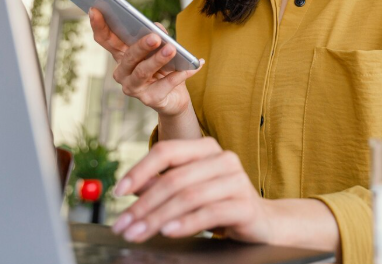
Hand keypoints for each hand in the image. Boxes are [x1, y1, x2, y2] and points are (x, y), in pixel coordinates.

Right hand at [88, 8, 203, 115]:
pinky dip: (179, 75)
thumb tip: (157, 28)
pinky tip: (192, 67)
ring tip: (171, 49)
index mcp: (122, 56)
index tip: (95, 9)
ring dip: (158, 60)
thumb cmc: (165, 68)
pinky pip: (165, 85)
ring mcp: (133, 88)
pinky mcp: (149, 99)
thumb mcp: (161, 48)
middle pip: (128, 56)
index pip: (106, 40)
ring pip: (142, 72)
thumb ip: (158, 35)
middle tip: (154, 37)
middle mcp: (122, 72)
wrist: (175, 98)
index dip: (99, 25)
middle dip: (141, 46)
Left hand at [110, 137, 273, 243]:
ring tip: (138, 233)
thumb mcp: (188, 191)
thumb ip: (162, 184)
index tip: (118, 191)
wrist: (263, 221)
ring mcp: (237, 179)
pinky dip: (185, 224)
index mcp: (206, 148)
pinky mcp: (245, 205)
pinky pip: (210, 213)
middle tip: (123, 225)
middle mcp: (223, 158)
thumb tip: (130, 188)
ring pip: (189, 197)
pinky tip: (168, 231)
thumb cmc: (220, 203)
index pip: (166, 151)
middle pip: (174, 178)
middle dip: (143, 204)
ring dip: (157, 218)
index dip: (139, 170)